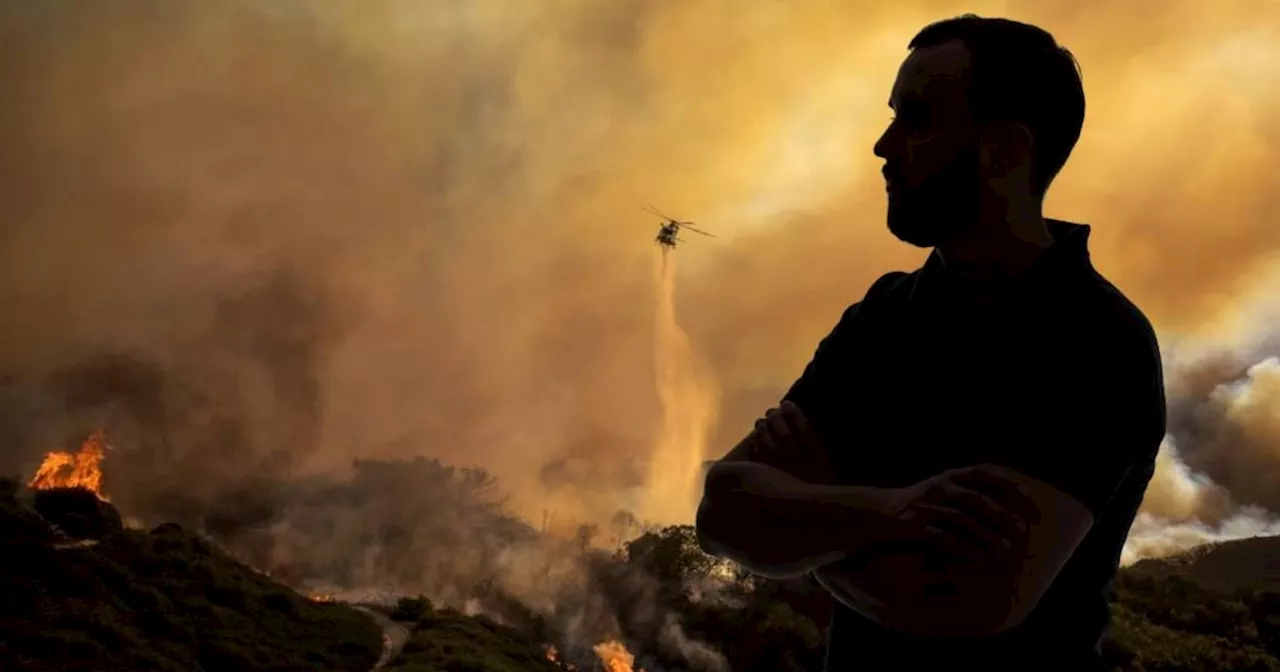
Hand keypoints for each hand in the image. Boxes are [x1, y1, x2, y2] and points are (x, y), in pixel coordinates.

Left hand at [746, 401, 832, 483]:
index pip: (803, 427)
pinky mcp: (763, 480)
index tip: (787, 403)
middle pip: (782, 431)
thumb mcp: (823, 463)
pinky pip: (755, 454)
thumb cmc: (816, 485)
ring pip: (765, 440)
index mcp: (817, 460)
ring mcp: (777, 472)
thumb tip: (795, 414)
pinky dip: (755, 443)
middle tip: (772, 411)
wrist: (803, 516)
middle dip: (775, 416)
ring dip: (761, 427)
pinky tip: (757, 440)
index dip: (793, 411)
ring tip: (762, 422)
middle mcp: (797, 465)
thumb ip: (814, 440)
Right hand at [882, 464, 1037, 566]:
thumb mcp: (941, 491)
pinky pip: (945, 537)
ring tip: (1005, 551)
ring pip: (964, 520)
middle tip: (1023, 530)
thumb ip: (966, 494)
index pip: (983, 472)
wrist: (878, 511)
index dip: (1008, 482)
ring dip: (987, 536)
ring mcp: (928, 505)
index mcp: (948, 476)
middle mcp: (939, 487)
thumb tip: (1003, 508)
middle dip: (1003, 515)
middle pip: (977, 499)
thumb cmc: (917, 504)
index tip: (1029, 496)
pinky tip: (980, 558)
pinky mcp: (917, 524)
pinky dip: (965, 548)